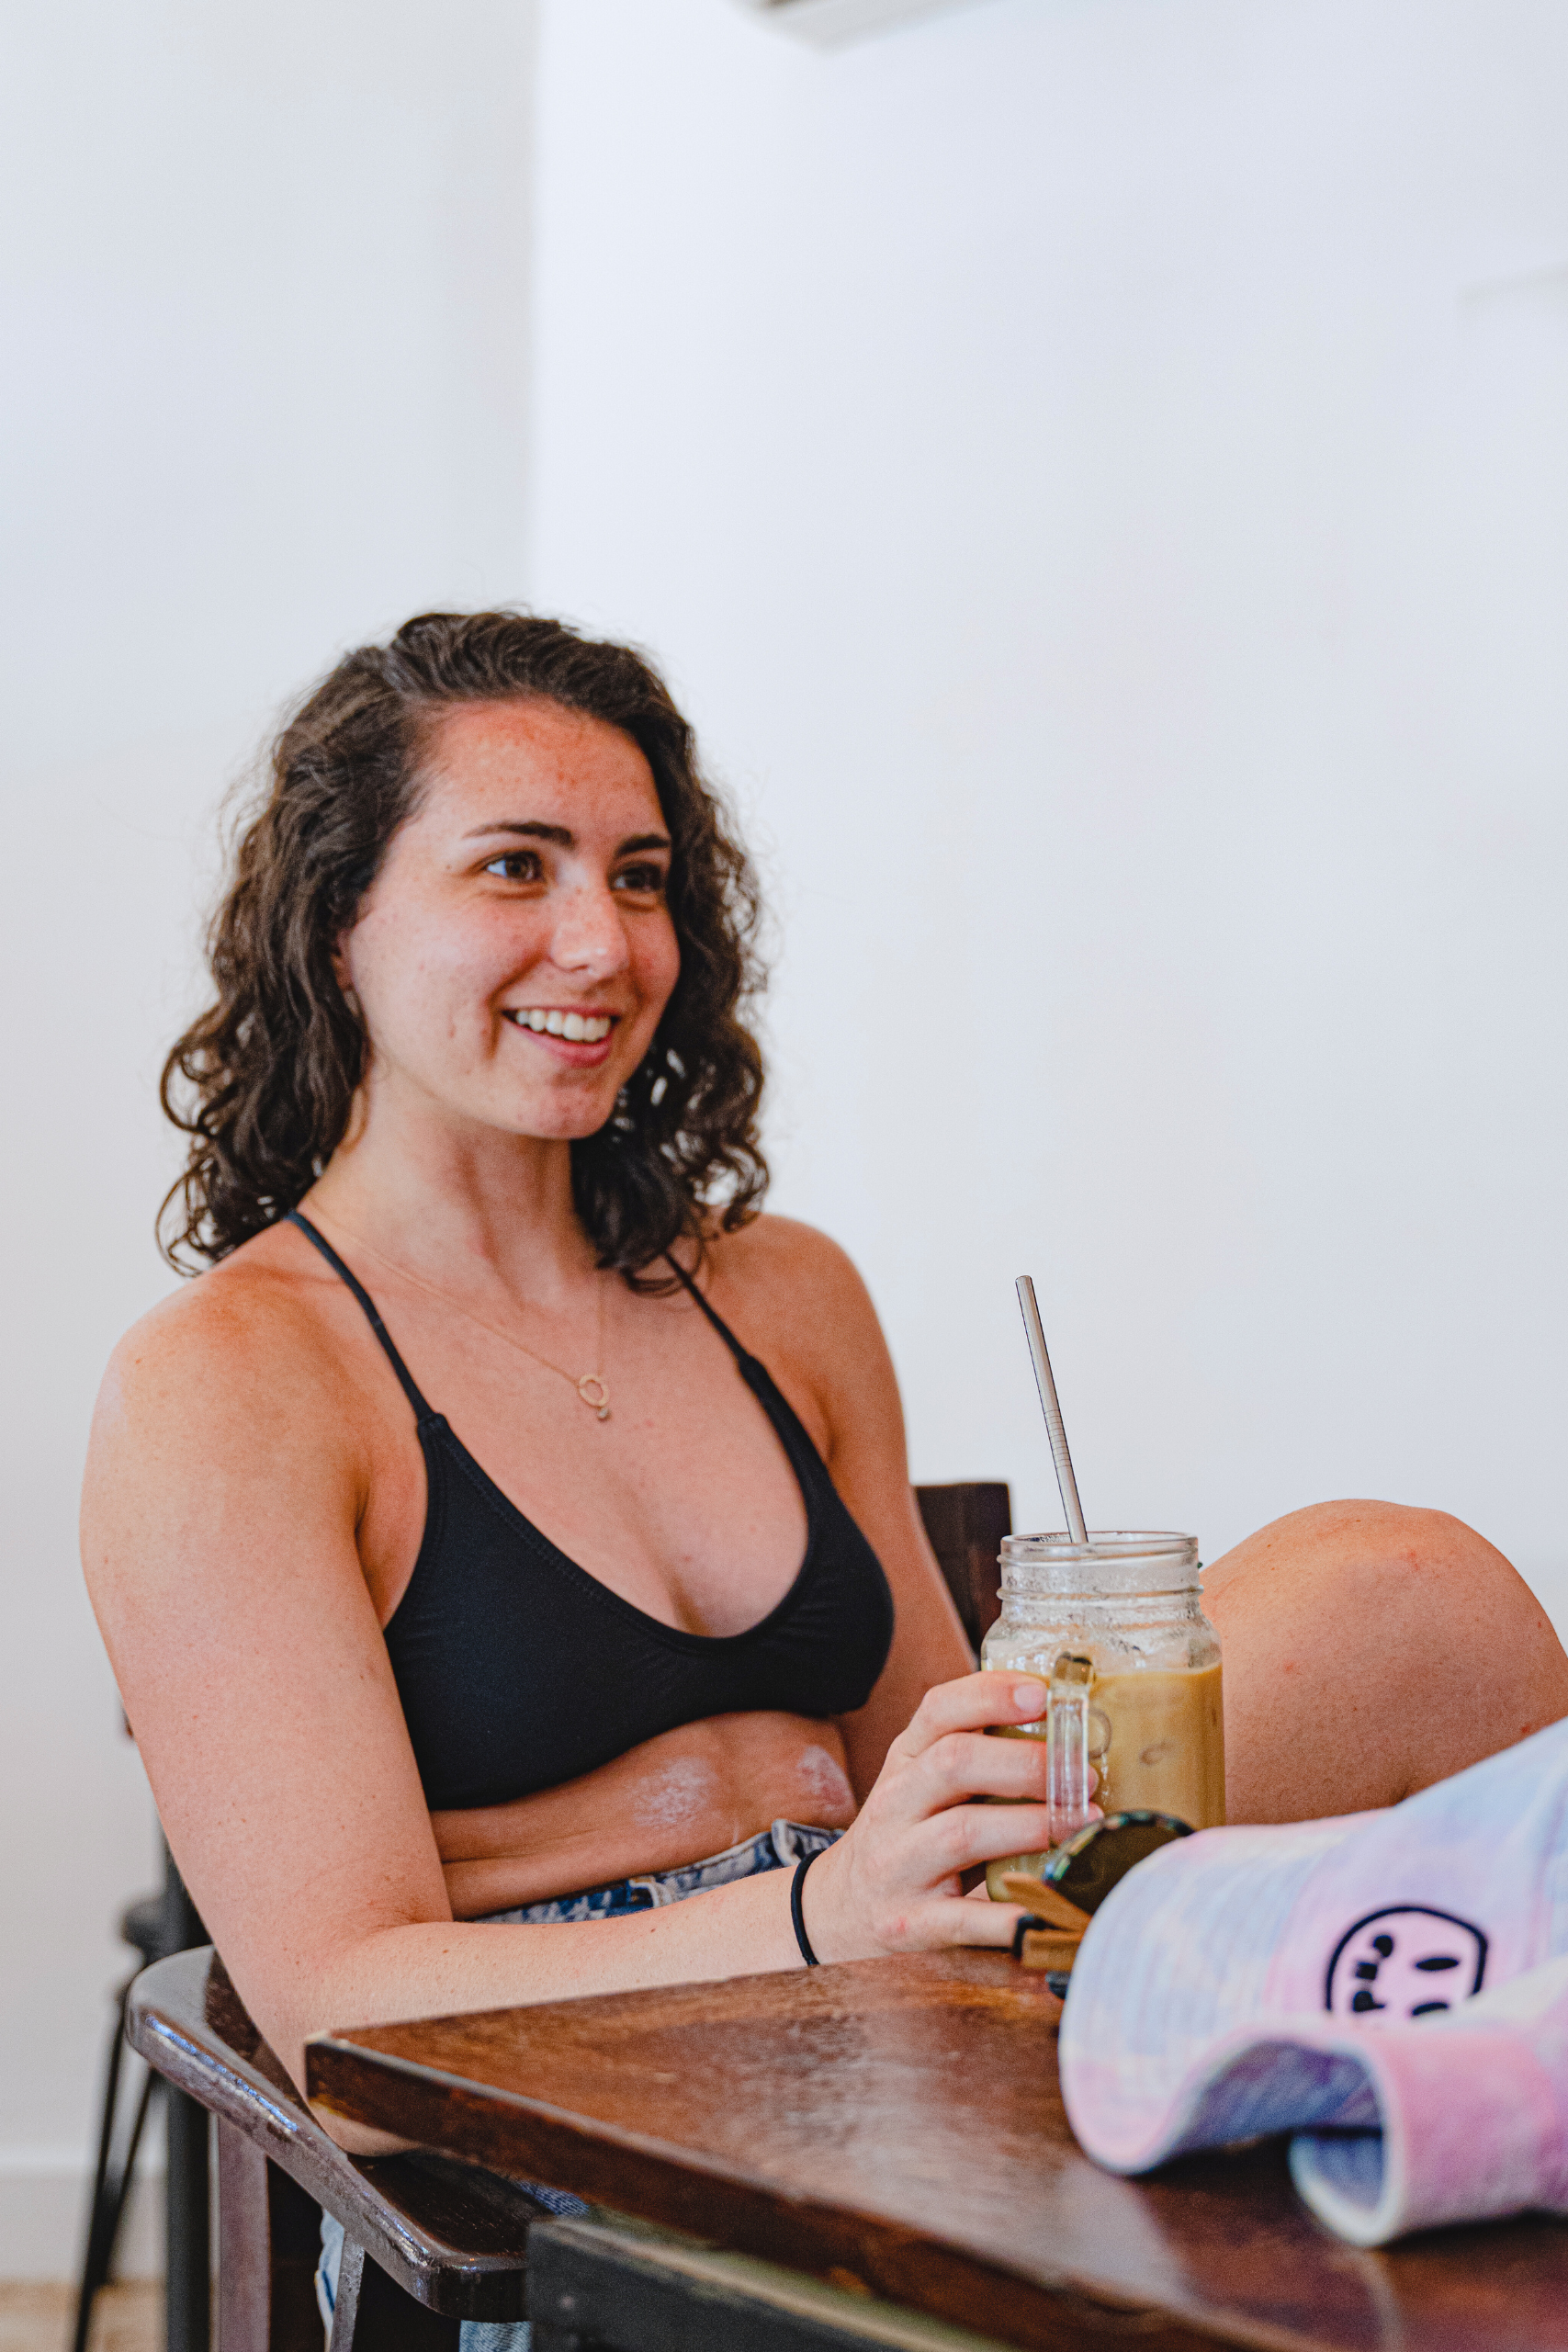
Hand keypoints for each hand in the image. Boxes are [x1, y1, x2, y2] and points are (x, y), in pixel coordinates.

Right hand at [801, 1672, 1089, 1960]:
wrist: (843, 1907)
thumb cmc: (909, 1835)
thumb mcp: (925, 1784)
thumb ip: (980, 1755)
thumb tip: (1072, 1731)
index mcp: (905, 1760)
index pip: (939, 1710)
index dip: (992, 1696)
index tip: (1044, 1694)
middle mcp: (895, 1805)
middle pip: (955, 1764)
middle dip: (1026, 1764)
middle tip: (1083, 1775)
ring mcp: (899, 1864)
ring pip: (962, 1833)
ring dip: (1031, 1825)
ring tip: (1082, 1825)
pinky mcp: (910, 1922)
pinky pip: (962, 1919)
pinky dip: (1006, 1916)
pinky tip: (1044, 1910)